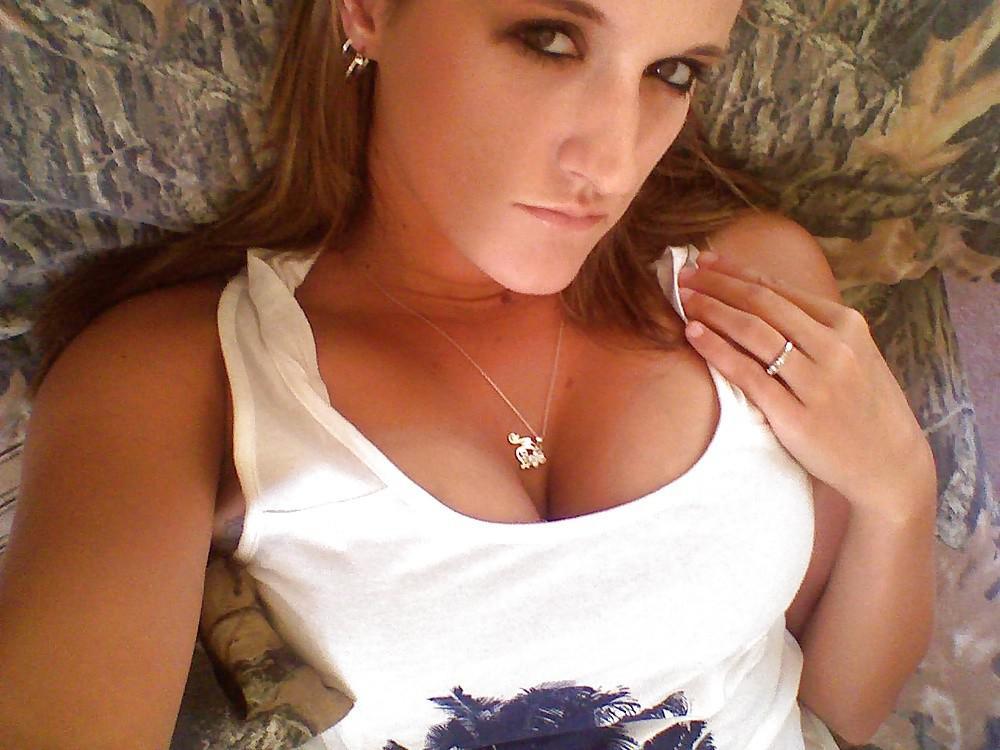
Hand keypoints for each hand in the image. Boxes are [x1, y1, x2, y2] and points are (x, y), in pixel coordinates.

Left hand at [676, 252, 934, 514]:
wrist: (888, 464)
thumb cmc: (861, 405)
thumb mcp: (853, 353)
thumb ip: (814, 326)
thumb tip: (760, 293)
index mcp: (846, 324)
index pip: (779, 288)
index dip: (737, 271)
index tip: (706, 260)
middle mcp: (833, 347)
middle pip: (762, 304)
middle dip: (718, 284)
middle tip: (685, 274)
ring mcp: (816, 382)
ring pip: (753, 333)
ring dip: (713, 310)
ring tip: (684, 300)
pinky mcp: (796, 417)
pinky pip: (748, 375)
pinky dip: (717, 350)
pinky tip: (694, 335)